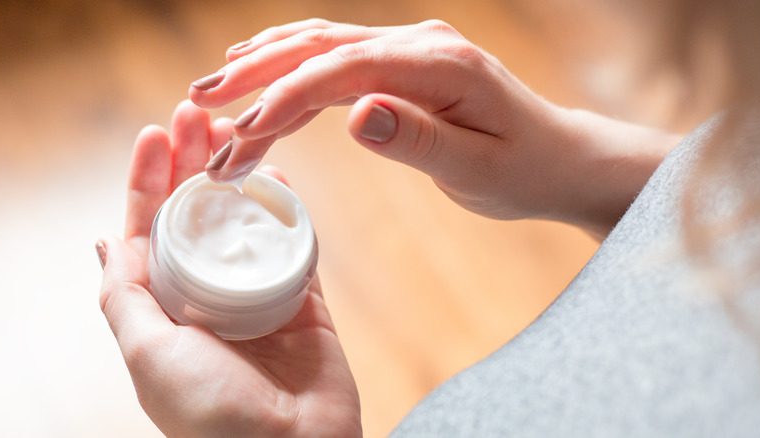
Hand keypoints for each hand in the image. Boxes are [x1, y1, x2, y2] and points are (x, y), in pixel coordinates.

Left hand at [97, 100, 361, 437]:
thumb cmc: (211, 414)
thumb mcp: (148, 353)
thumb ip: (125, 296)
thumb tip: (103, 241)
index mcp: (165, 307)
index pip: (149, 230)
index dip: (148, 180)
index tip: (155, 134)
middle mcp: (206, 296)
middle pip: (196, 214)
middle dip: (192, 163)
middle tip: (198, 114)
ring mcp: (255, 295)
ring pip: (243, 221)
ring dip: (238, 175)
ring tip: (237, 130)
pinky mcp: (302, 299)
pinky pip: (294, 244)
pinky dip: (287, 208)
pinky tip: (279, 173)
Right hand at [190, 19, 678, 237]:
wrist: (557, 158)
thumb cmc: (524, 168)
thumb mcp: (479, 167)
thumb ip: (419, 139)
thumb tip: (358, 114)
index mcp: (442, 65)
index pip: (346, 70)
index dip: (288, 97)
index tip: (245, 133)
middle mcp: (421, 44)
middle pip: (323, 45)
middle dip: (259, 73)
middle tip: (202, 100)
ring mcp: (410, 50)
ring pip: (323, 47)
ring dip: (267, 66)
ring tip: (216, 92)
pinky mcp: (403, 66)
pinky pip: (339, 60)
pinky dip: (296, 70)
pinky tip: (263, 75)